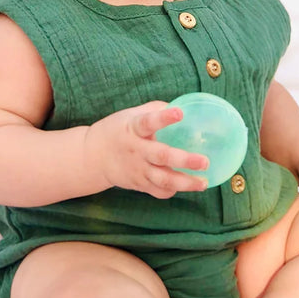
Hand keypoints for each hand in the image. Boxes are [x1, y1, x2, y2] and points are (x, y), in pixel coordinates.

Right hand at [84, 101, 208, 198]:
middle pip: (162, 156)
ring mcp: (138, 169)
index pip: (148, 121)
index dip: (164, 118)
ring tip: (203, 183)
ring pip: (163, 180)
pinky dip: (173, 191)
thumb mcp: (131, 115)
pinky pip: (158, 191)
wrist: (93, 156)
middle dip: (184, 160)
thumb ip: (154, 110)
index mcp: (133, 129)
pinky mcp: (139, 184)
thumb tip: (182, 106)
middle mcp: (136, 150)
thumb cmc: (119, 130)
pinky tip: (186, 187)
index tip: (179, 113)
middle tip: (205, 161)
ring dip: (185, 183)